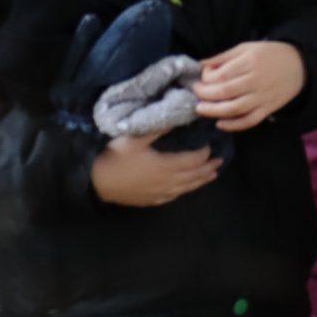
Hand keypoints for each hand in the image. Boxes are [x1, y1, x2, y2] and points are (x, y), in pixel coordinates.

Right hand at [91, 131, 217, 206]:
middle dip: (208, 168)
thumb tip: (178, 116)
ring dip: (200, 181)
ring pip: (186, 188)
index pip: (193, 160)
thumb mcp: (135, 138)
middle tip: (220, 161)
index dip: (204, 154)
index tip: (210, 145)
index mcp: (166, 165)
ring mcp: (159, 193)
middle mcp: (167, 182)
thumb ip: (158, 128)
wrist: (96, 182)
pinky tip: (187, 188)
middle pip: (193, 176)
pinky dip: (185, 190)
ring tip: (212, 175)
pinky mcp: (150, 200)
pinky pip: (173, 196)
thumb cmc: (115, 157)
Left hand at [194, 40, 306, 130]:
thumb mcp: (247, 48)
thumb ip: (223, 58)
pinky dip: (234, 125)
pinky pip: (249, 121)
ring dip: (213, 111)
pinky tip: (220, 123)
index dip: (205, 79)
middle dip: (204, 95)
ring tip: (200, 109)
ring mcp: (262, 97)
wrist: (300, 66)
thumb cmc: (270, 54)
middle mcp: (256, 80)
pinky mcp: (268, 109)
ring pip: (234, 109)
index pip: (221, 74)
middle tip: (194, 94)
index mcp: (250, 61)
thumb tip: (199, 66)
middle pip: (224, 92)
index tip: (199, 78)